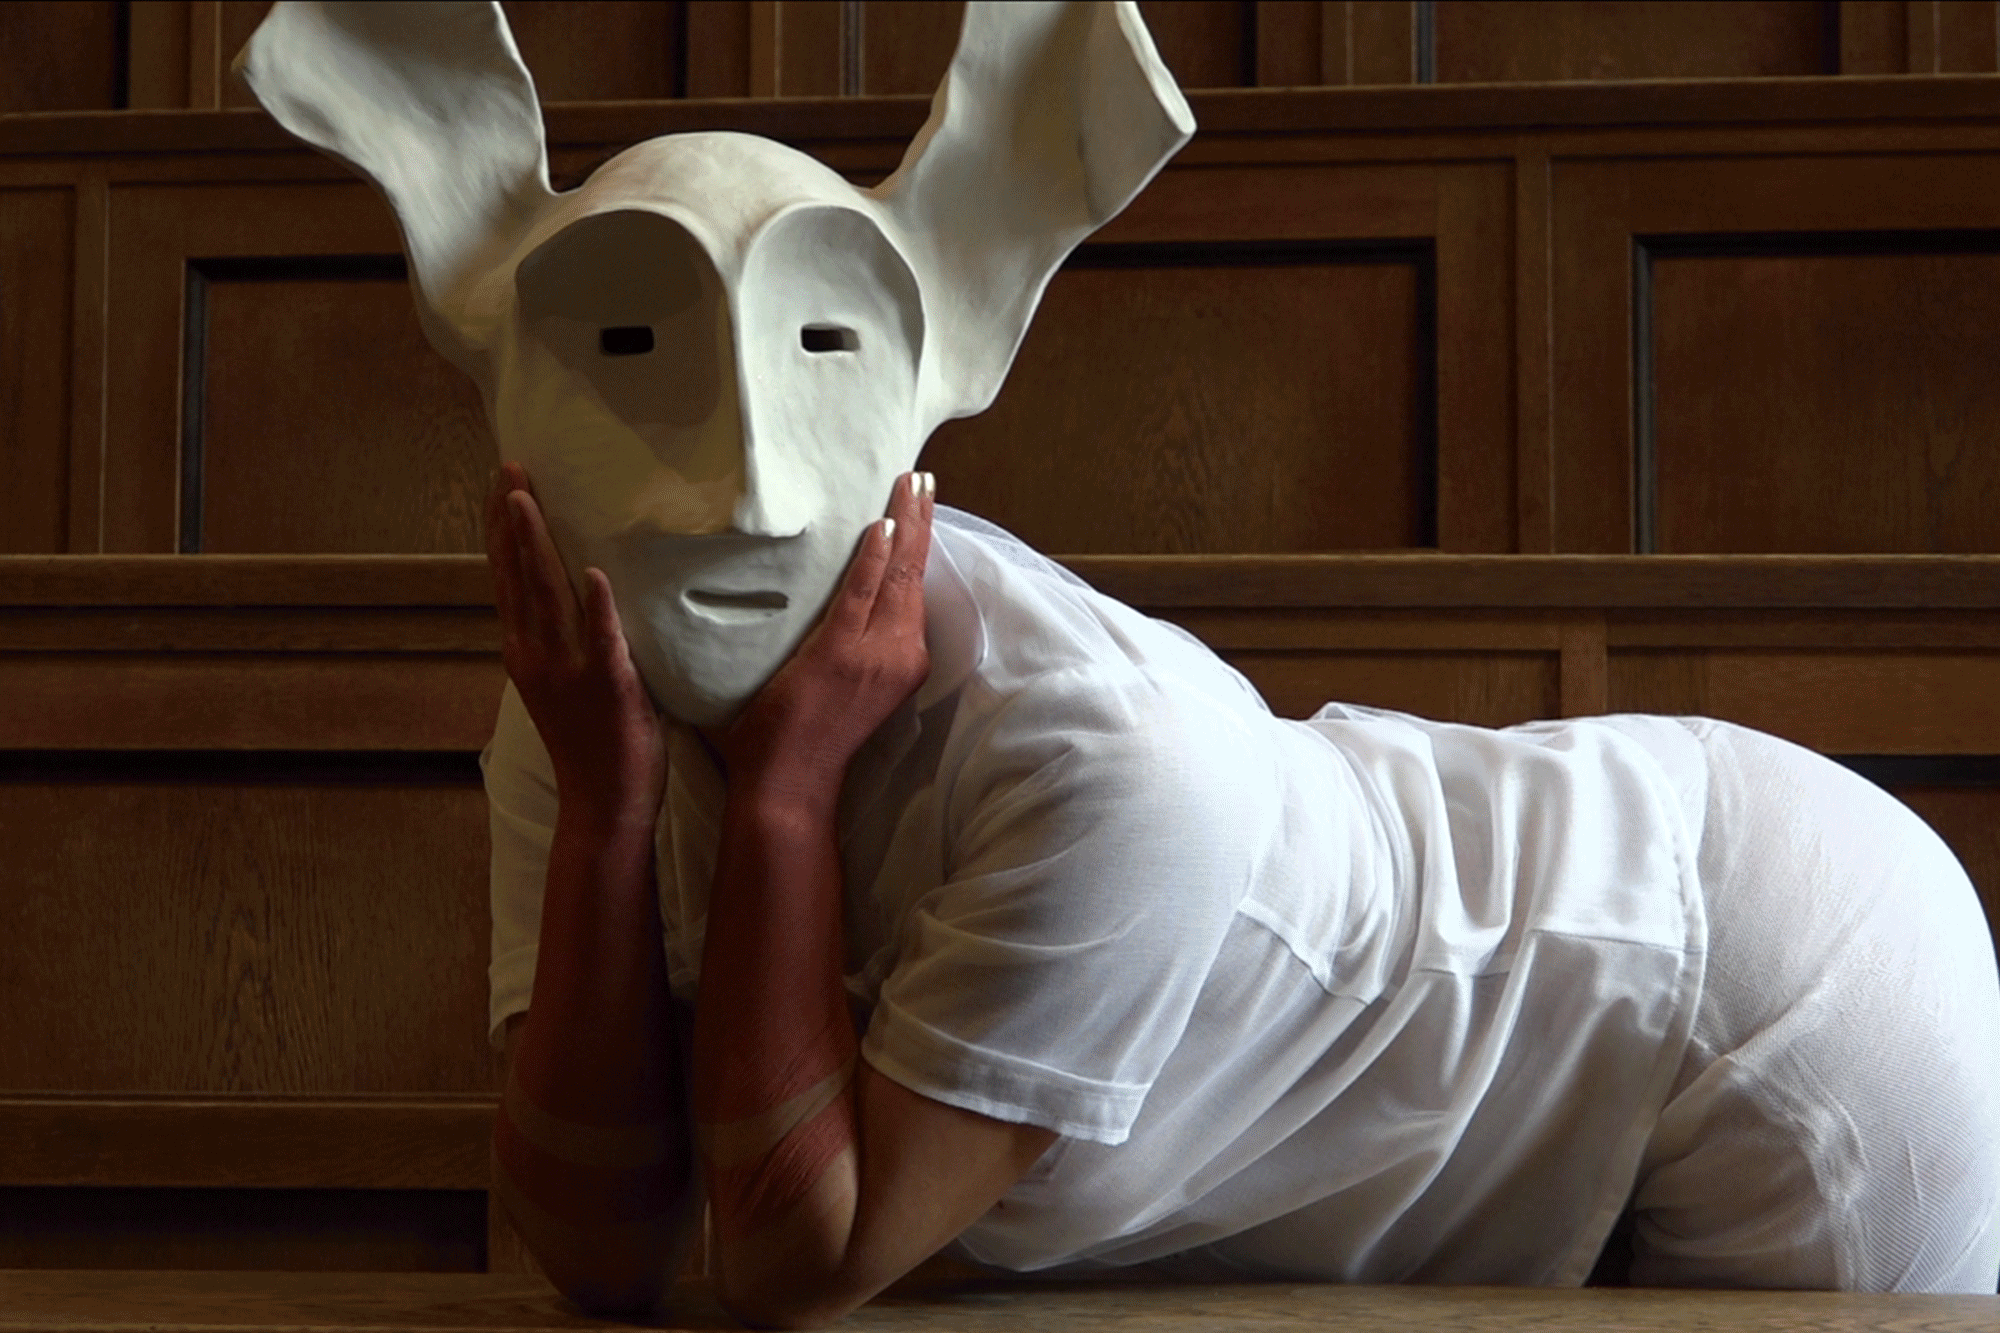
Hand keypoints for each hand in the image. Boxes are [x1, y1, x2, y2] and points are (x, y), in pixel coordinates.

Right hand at [485, 463, 665, 830]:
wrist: (602, 806)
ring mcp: (568, 670)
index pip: (508, 579)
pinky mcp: (608, 686)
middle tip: (510, 467)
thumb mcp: (566, 685)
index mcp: (526, 653)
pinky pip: (602, 639)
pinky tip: (596, 573)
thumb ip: (564, 641)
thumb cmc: (595, 744)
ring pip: (547, 596)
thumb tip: (579, 595)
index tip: (501, 485)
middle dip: (512, 518)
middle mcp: (536, 655)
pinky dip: (597, 606)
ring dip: (537, 545)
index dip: (503, 531)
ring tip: (528, 499)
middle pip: (518, 574)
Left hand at [716, 471, 935, 808]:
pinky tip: (879, 525)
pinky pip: (862, 594)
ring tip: (909, 485)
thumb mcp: (839, 687)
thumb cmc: (801, 742)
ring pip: (896, 576)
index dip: (917, 548)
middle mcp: (899, 656)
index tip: (920, 508)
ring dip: (903, 525)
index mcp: (899, 663)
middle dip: (920, 522)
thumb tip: (811, 606)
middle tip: (922, 478)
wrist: (789, 787)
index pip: (912, 591)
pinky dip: (873, 558)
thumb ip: (840, 647)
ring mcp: (874, 656)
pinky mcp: (841, 656)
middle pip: (914, 575)